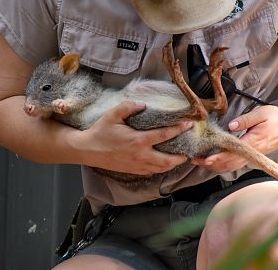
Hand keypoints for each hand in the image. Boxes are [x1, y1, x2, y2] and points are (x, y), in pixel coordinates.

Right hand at [70, 101, 192, 174]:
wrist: (88, 150)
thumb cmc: (100, 132)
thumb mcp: (113, 115)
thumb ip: (129, 107)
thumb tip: (143, 105)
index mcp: (138, 140)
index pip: (164, 135)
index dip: (179, 129)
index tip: (188, 125)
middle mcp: (141, 155)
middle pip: (168, 159)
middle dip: (181, 156)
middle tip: (189, 150)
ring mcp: (137, 165)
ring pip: (161, 169)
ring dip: (173, 164)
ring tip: (180, 159)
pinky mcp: (132, 171)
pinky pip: (151, 172)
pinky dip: (160, 169)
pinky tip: (163, 164)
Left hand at [192, 105, 277, 172]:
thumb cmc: (274, 119)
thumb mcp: (261, 114)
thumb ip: (246, 120)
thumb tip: (231, 125)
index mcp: (252, 142)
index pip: (231, 153)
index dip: (217, 157)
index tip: (205, 159)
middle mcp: (250, 153)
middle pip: (228, 163)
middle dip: (210, 163)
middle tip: (194, 160)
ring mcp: (250, 156)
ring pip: (230, 166)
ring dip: (214, 166)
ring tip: (199, 161)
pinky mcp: (249, 156)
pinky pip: (234, 164)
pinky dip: (221, 165)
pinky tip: (212, 162)